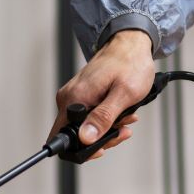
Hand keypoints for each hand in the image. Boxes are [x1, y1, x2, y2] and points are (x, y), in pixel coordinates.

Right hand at [48, 29, 155, 160]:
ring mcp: (74, 96)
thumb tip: (86, 138)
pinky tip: (121, 112)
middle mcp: (69, 97)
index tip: (103, 147)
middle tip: (122, 129)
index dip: (83, 149)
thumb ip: (104, 118)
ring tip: (126, 117)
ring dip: (108, 128)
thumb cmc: (130, 63)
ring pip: (85, 127)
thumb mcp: (124, 94)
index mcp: (75, 98)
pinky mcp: (82, 95)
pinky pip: (89, 116)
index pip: (62, 138)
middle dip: (102, 138)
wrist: (131, 43)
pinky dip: (107, 118)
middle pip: (76, 136)